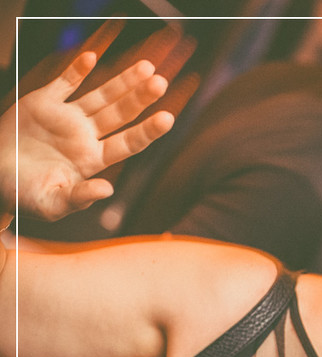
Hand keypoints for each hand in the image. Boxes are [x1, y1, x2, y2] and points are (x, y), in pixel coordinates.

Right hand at [0, 51, 173, 220]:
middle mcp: (86, 136)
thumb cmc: (24, 197)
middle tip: (161, 83)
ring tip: (147, 67)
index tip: (168, 118)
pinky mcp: (44, 103)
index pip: (128, 144)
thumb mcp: (51, 204)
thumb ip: (79, 197)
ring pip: (101, 96)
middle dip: (140, 98)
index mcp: (92, 161)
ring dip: (122, 81)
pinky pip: (64, 83)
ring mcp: (67, 118)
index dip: (148, 131)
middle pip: (120, 114)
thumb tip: (108, 190)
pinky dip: (76, 70)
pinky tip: (92, 57)